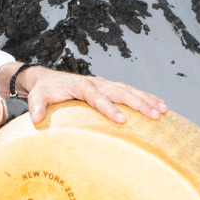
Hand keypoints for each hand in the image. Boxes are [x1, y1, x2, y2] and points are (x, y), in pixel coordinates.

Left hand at [12, 65, 166, 124]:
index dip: (109, 108)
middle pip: (120, 92)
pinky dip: (145, 97)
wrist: (45, 79)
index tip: (122, 120)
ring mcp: (104, 84)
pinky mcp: (108, 87)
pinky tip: (159, 105)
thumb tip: (36, 119)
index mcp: (81, 85)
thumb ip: (36, 106)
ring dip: (147, 100)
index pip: (97, 96)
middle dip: (139, 104)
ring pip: (129, 90)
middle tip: (155, 116)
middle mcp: (96, 82)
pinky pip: (130, 91)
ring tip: (164, 111)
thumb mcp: (36, 96)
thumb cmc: (43, 90)